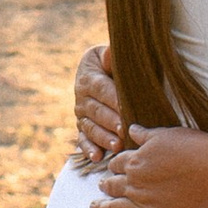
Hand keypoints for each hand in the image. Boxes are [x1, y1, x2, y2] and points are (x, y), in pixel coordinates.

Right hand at [72, 43, 126, 172]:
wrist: (98, 72)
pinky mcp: (82, 128)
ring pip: (90, 127)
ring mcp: (81, 114)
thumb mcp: (109, 55)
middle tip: (124, 130)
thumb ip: (110, 55)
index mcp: (88, 78)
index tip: (126, 108)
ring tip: (116, 146)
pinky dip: (88, 149)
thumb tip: (111, 51)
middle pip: (96, 111)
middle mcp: (81, 97)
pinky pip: (83, 140)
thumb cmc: (111, 64)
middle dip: (110, 121)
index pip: (101, 89)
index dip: (113, 99)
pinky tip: (97, 157)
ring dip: (102, 137)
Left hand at [95, 126, 207, 207]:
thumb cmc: (194, 148)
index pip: (116, 164)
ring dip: (101, 207)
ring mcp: (144, 205)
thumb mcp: (165, 134)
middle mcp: (134, 184)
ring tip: (95, 207)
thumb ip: (144, 135)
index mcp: (135, 162)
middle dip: (105, 185)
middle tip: (101, 187)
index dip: (114, 165)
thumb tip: (131, 130)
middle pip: (112, 186)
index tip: (113, 168)